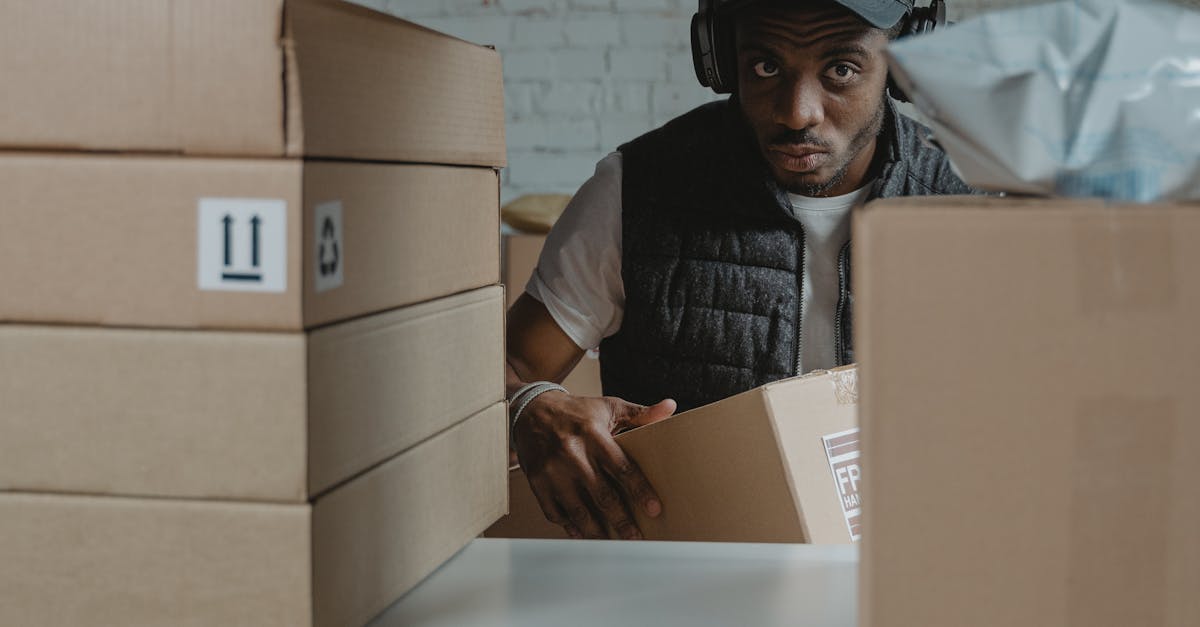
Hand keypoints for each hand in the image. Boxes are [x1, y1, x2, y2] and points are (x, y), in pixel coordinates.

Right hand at [512, 391, 675, 539]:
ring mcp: (552, 471)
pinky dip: (571, 527)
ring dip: (597, 531)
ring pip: (578, 510)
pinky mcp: (537, 482)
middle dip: (622, 520)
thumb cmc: (576, 411)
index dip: (640, 490)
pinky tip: (584, 534)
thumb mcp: (608, 407)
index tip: (655, 509)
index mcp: (593, 434)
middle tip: (637, 537)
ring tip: (613, 543)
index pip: (622, 467)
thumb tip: (670, 407)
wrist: (531, 410)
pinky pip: (555, 513)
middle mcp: (572, 454)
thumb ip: (640, 413)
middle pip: (602, 495)